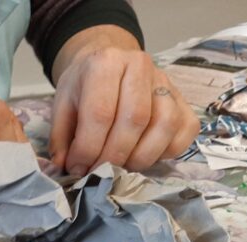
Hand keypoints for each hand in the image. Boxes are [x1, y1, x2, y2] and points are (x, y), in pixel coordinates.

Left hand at [49, 26, 199, 174]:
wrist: (109, 67)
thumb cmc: (84, 89)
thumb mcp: (62, 107)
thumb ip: (61, 138)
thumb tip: (67, 168)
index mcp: (106, 63)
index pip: (101, 112)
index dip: (88, 148)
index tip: (78, 168)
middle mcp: (140, 66)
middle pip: (135, 120)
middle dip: (114, 156)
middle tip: (100, 173)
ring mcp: (167, 81)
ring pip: (165, 125)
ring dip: (142, 157)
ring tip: (122, 167)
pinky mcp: (184, 100)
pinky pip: (184, 131)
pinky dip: (166, 153)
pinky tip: (145, 156)